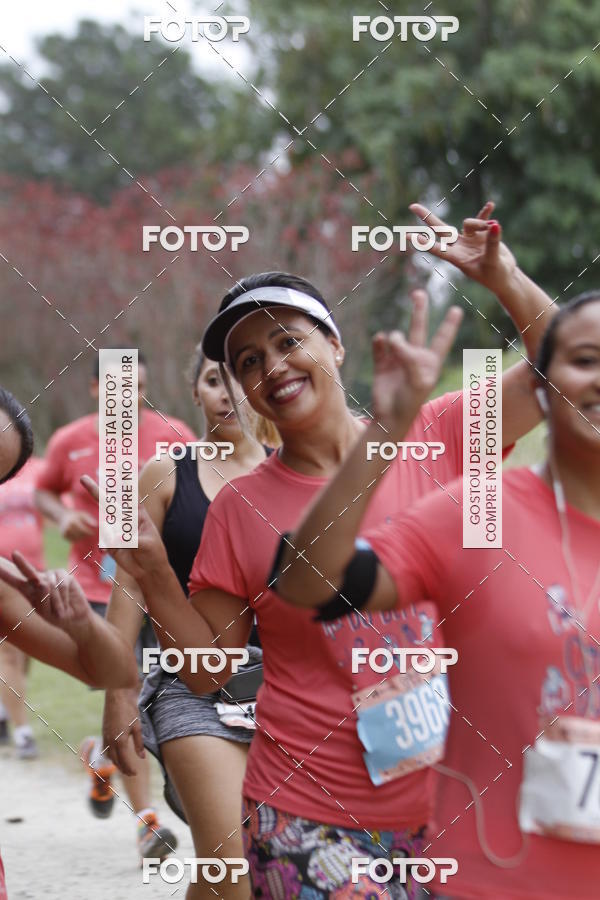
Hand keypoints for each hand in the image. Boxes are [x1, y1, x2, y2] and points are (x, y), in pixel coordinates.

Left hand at [0, 552, 93, 637]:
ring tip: (59, 611)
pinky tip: (66, 604)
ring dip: (55, 602)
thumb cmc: (55, 616)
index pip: (15, 581)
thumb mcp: (44, 612)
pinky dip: (63, 599)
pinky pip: (62, 586)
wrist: (74, 618)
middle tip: (14, 554)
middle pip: (28, 570)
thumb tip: (44, 583)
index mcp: (29, 590)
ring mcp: (52, 576)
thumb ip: (40, 599)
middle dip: (21, 563)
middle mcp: (39, 580)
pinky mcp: (65, 576)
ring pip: (50, 586)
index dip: (5, 574)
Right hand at [59, 509, 96, 540]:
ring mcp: (65, 532)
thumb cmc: (76, 515)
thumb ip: (90, 519)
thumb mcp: (83, 514)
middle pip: (81, 535)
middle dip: (85, 535)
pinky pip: (72, 540)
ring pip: (77, 539)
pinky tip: (76, 533)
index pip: (84, 530)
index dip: (89, 533)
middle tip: (87, 532)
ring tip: (81, 532)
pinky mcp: (63, 536)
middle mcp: (68, 527)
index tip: (93, 533)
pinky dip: (76, 538)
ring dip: (81, 537)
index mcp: (74, 521)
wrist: (62, 516)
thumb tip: (96, 525)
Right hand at [80, 476, 167, 582]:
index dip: (125, 481)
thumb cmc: (153, 553)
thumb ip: (131, 539)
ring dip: (116, 537)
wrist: (148, 570)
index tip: (120, 465)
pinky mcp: (108, 543)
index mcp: (138, 515)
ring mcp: (114, 531)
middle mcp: (124, 520)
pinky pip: (105, 542)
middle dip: (95, 490)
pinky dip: (111, 547)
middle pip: (108, 502)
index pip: (130, 495)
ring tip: (131, 546)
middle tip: (82, 478)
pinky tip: (120, 551)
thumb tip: (114, 538)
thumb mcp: (147, 544)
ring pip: (107, 527)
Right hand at [103, 687, 144, 775]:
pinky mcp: (104, 732)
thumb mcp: (137, 727)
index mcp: (120, 741)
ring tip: (124, 765)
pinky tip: (116, 754)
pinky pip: (105, 748)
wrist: (116, 697)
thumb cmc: (129, 710)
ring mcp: (105, 737)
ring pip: (109, 756)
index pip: (124, 761)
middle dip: (123, 768)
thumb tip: (142, 757)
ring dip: (116, 763)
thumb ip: (139, 744)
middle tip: (131, 773)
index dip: (130, 769)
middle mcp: (110, 741)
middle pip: (115, 761)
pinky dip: (111, 755)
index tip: (135, 773)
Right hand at [372, 289, 462, 427]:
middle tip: (419, 293)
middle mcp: (415, 357)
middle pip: (419, 328)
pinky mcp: (382, 365)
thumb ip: (408, 356)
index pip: (442, 338)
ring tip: (393, 345)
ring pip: (396, 336)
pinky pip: (380, 346)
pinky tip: (380, 342)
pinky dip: (379, 342)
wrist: (389, 418)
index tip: (457, 309)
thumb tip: (392, 337)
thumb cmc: (409, 401)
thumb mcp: (417, 379)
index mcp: (431, 362)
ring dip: (394, 337)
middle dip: (419, 310)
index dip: (449, 324)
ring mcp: (398, 360)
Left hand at [409, 201, 517, 296]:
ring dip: (479, 223)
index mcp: (456, 258)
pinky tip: (491, 205)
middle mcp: (459, 247)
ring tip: (494, 227)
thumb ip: (492, 243)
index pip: (437, 248)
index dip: (423, 243)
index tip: (407, 236)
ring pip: (468, 224)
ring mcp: (469, 239)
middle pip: (440, 229)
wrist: (505, 276)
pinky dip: (486, 213)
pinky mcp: (482, 234)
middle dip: (427, 217)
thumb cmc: (496, 275)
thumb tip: (494, 224)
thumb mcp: (493, 261)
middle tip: (412, 206)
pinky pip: (482, 218)